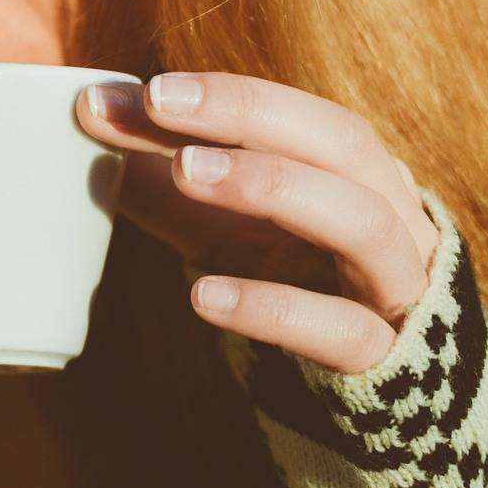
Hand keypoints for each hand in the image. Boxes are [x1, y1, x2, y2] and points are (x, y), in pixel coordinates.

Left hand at [74, 71, 440, 372]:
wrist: (368, 398)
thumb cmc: (284, 280)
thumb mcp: (217, 222)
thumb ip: (159, 171)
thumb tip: (90, 108)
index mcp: (355, 173)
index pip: (297, 114)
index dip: (226, 94)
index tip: (146, 89)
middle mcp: (392, 215)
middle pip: (343, 142)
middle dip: (249, 113)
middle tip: (160, 103)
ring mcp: (397, 287)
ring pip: (362, 221)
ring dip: (272, 185)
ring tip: (184, 171)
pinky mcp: (386, 359)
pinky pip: (342, 329)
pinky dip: (274, 307)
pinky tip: (203, 295)